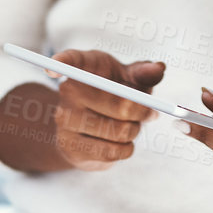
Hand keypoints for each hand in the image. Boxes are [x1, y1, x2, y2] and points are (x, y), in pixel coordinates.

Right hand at [44, 49, 165, 169]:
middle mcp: (68, 91)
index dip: (62, 62)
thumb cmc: (115, 95)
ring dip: (134, 131)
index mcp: (83, 67)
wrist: (91, 127)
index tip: (53, 69)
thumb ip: (144, 73)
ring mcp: (65, 121)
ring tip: (129, 126)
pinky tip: (119, 142)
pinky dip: (126, 149)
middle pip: (119, 105)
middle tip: (150, 112)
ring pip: (119, 132)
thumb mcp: (129, 78)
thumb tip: (158, 68)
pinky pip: (112, 152)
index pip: (71, 60)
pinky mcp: (69, 147)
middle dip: (142, 112)